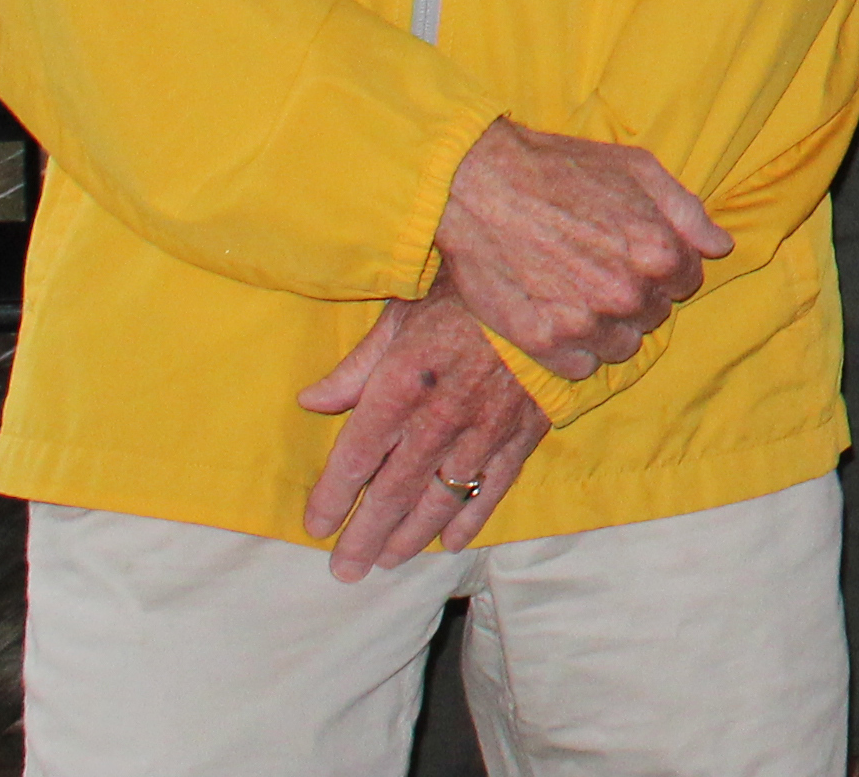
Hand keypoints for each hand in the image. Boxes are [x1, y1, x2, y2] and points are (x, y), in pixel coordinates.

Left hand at [299, 293, 547, 579]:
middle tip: (346, 569)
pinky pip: (491, 488)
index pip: (355, 458)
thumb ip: (356, 367)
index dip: (333, 498)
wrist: (546, 289)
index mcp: (399, 388)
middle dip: (366, 534)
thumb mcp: (399, 317)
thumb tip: (311, 402)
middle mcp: (436, 420)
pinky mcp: (520, 434)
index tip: (316, 526)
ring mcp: (481, 433)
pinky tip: (451, 543)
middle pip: (392, 492)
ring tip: (388, 561)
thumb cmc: (462, 295)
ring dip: (410, 535)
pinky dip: (470, 519)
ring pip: (439, 499)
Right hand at [435, 120, 727, 379]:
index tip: (637, 253)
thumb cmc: (563, 169)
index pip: (688, 281)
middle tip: (601, 267)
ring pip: (621, 345)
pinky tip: (557, 314)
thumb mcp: (639, 170)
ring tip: (579, 291)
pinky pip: (580, 366)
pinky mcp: (543, 343)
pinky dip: (573, 347)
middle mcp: (626, 294)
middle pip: (655, 314)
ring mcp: (584, 323)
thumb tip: (720, 246)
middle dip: (638, 293)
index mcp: (658, 252)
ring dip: (609, 325)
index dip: (666, 265)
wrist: (481, 184)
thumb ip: (687, 212)